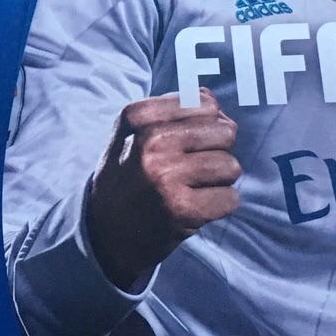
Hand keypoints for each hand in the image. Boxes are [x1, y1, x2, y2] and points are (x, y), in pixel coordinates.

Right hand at [84, 88, 239, 290]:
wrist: (104, 233)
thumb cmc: (125, 177)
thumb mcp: (130, 133)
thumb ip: (170, 109)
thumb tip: (214, 101)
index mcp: (137, 118)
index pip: (205, 103)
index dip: (207, 122)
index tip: (189, 141)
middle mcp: (150, 143)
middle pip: (225, 132)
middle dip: (218, 149)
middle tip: (195, 167)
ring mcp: (167, 177)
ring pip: (231, 166)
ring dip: (220, 180)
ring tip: (195, 187)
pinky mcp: (183, 210)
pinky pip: (230, 198)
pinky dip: (219, 205)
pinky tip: (197, 206)